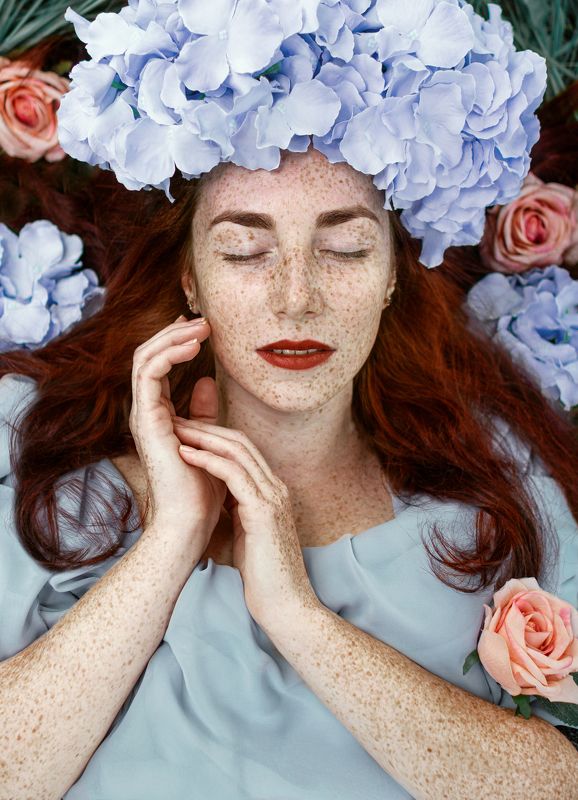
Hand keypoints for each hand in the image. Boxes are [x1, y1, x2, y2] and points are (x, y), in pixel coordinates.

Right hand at [128, 314, 224, 558]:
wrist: (191, 520)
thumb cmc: (201, 488)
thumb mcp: (208, 437)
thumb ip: (204, 410)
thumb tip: (209, 381)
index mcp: (158, 414)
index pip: (158, 365)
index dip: (176, 341)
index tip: (200, 327)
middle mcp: (146, 411)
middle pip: (148, 355)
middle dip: (174, 332)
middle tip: (202, 319)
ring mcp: (142, 414)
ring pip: (145, 357)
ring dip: (172, 337)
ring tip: (200, 326)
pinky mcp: (146, 419)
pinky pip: (149, 373)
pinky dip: (169, 353)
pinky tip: (193, 347)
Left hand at [174, 420, 319, 625]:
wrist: (286, 606)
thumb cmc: (264, 577)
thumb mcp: (249, 534)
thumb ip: (239, 512)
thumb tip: (217, 500)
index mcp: (273, 492)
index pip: (244, 450)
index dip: (214, 436)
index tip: (186, 432)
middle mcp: (277, 488)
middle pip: (241, 442)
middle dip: (207, 428)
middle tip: (176, 420)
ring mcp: (274, 497)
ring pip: (237, 452)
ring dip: (204, 438)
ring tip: (176, 430)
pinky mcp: (264, 511)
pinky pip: (234, 473)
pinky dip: (208, 459)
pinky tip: (186, 454)